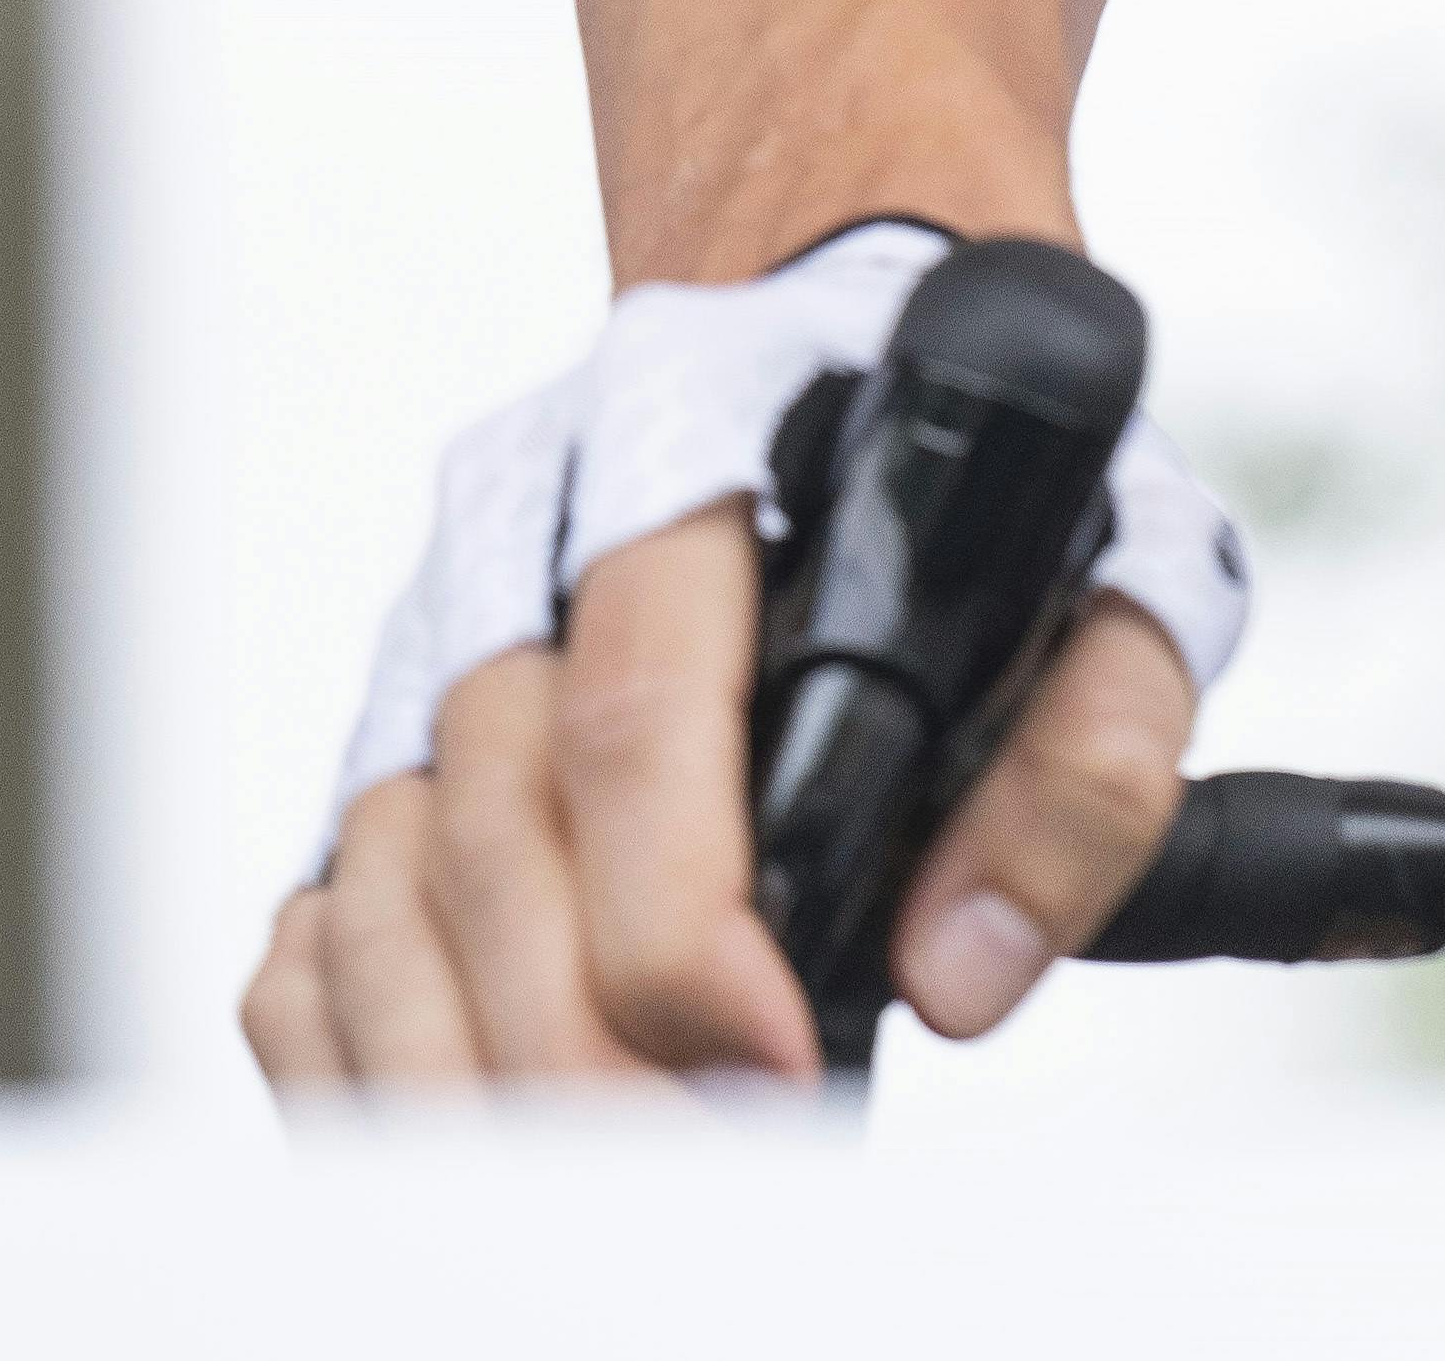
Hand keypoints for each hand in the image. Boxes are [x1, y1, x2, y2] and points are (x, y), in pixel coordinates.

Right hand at [239, 504, 1198, 1091]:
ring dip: (466, 1071)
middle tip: (696, 1154)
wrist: (853, 280)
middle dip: (584, 1043)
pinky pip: (320, 910)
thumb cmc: (985, 444)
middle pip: (497, 826)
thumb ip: (1090, 759)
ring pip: (384, 883)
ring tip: (597, 1165)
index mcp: (695, 431)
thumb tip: (961, 973)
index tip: (766, 1058)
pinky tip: (467, 1113)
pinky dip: (358, 1045)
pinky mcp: (396, 719)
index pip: (639, 705)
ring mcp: (439, 622)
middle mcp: (528, 517)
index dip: (679, 917)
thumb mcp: (1124, 546)